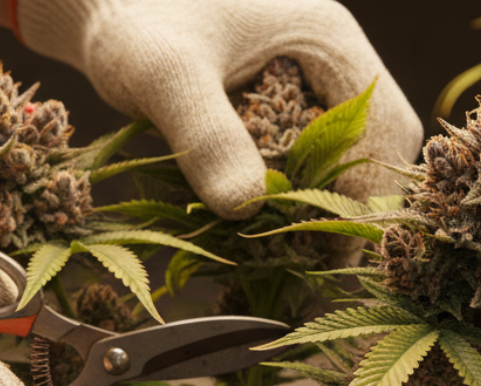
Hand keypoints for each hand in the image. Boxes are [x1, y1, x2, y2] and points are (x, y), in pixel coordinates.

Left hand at [15, 0, 422, 216]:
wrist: (95, 0)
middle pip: (369, 148)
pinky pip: (297, 157)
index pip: (384, 129)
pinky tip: (253, 226)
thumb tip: (245, 207)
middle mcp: (327, 59)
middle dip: (343, 206)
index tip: (335, 251)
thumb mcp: (164, 73)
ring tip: (283, 256)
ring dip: (313, 206)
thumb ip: (205, 134)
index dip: (368, 195)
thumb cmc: (131, 16)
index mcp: (328, 38)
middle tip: (309, 264)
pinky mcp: (271, 104)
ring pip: (334, 157)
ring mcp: (302, 82)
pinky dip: (282, 194)